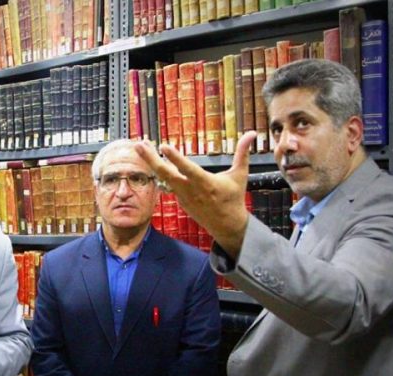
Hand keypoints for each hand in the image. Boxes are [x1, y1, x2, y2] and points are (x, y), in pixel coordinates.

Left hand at [135, 131, 256, 259]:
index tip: (163, 146)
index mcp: (206, 183)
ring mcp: (183, 196)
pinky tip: (150, 159)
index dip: (175, 158)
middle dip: (151, 159)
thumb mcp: (240, 175)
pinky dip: (159, 172)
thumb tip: (252, 133)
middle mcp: (191, 190)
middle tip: (139, 145)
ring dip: (151, 162)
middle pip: (166, 174)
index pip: (187, 169)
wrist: (226, 225)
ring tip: (140, 147)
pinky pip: (168, 184)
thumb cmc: (234, 198)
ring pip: (163, 178)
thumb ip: (243, 153)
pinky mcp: (180, 200)